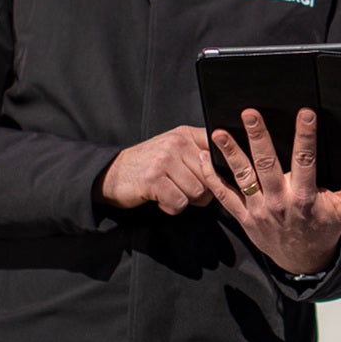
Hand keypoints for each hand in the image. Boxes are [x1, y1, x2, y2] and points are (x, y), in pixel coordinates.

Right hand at [95, 126, 231, 213]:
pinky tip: (161, 200)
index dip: (223, 168)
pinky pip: (179, 202)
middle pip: (210, 176)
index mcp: (186, 134)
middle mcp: (176, 143)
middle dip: (203, 191)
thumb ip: (199, 153)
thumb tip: (229, 170)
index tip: (220, 179)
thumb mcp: (174, 149)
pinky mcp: (153, 179)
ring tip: (172, 193)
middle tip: (185, 191)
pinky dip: (172, 207)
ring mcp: (164, 160)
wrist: (111, 173)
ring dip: (186, 200)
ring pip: (198, 191)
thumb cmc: (148, 165)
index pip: (219, 148)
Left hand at [210, 108, 340, 275]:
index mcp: (305, 197)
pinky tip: (203, 158)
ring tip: (218, 132)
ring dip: (230, 154)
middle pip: (267, 164)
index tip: (306, 113)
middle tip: (249, 113)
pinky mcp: (243, 217)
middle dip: (258, 137)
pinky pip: (224, 196)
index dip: (306, 136)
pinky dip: (212, 178)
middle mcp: (280, 202)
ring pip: (242, 178)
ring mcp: (259, 211)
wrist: (302, 260)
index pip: (306, 160)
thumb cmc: (324, 228)